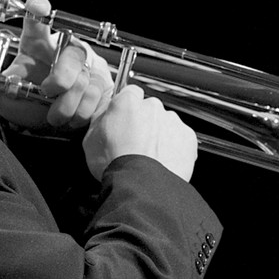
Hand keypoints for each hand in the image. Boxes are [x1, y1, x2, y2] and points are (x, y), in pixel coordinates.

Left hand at [0, 0, 115, 130]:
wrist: (50, 119)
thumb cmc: (27, 99)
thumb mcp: (2, 91)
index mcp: (37, 43)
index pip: (38, 19)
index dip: (38, 7)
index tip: (38, 5)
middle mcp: (63, 48)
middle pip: (71, 53)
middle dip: (61, 76)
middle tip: (48, 91)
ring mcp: (86, 65)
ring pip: (85, 78)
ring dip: (68, 102)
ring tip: (54, 115)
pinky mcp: (100, 82)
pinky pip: (97, 94)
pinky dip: (82, 110)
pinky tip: (70, 117)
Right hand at [84, 88, 198, 181]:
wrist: (142, 185)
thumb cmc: (116, 165)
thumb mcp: (90, 139)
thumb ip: (100, 118)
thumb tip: (105, 113)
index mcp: (128, 103)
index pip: (130, 93)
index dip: (127, 108)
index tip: (125, 119)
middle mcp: (153, 107)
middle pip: (150, 109)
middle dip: (145, 122)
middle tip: (135, 144)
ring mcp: (173, 121)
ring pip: (166, 124)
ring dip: (160, 135)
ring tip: (150, 156)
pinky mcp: (188, 137)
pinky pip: (181, 138)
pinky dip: (175, 148)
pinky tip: (163, 161)